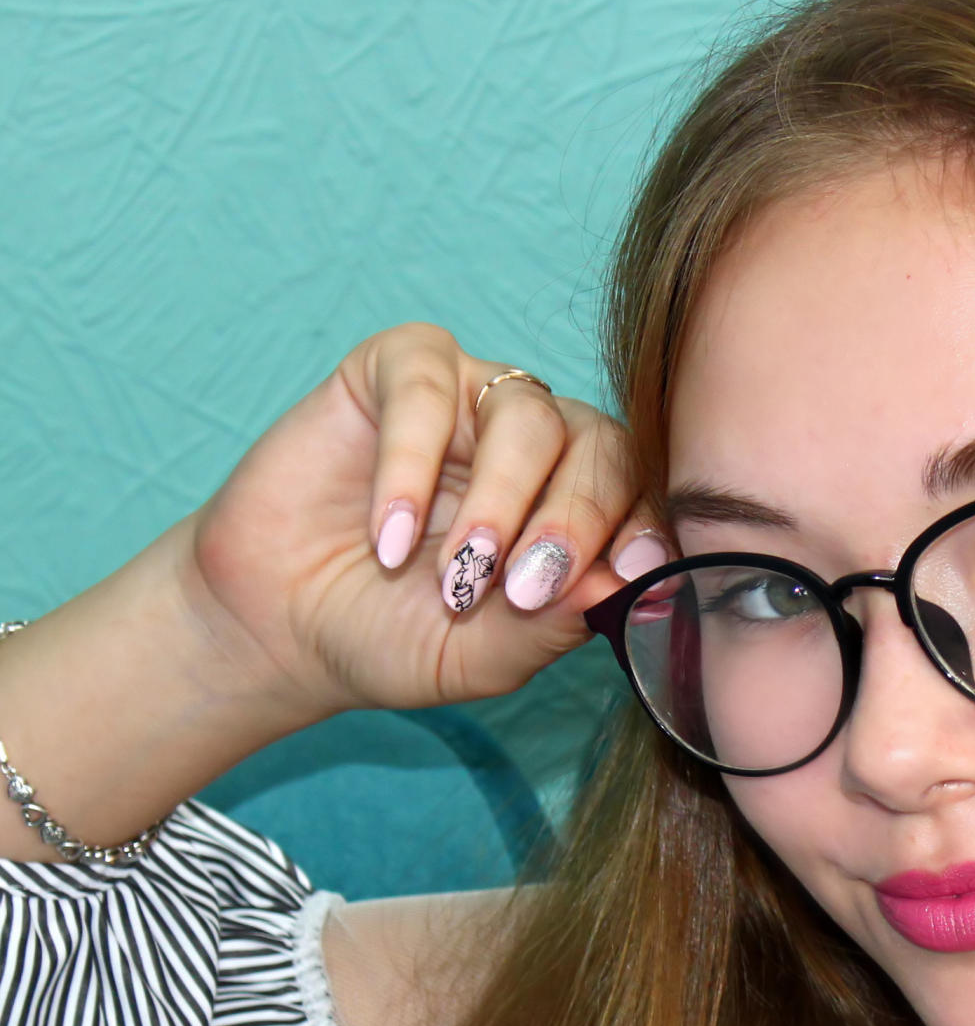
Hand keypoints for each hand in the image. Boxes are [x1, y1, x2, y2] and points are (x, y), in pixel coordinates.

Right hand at [184, 324, 660, 716]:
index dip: (641, 530)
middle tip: (528, 586)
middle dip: (573, 519)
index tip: (632, 575)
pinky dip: (412, 463)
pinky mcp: (398, 371)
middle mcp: (543, 443)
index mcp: (581, 504)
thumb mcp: (484, 654)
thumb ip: (556, 622)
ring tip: (456, 573)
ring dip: (499, 499)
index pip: (643, 494)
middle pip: (599, 446)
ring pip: (527, 414)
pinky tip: (388, 536)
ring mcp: (474, 398)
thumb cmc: (394, 637)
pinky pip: (428, 385)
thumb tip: (627, 587)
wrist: (280, 626)